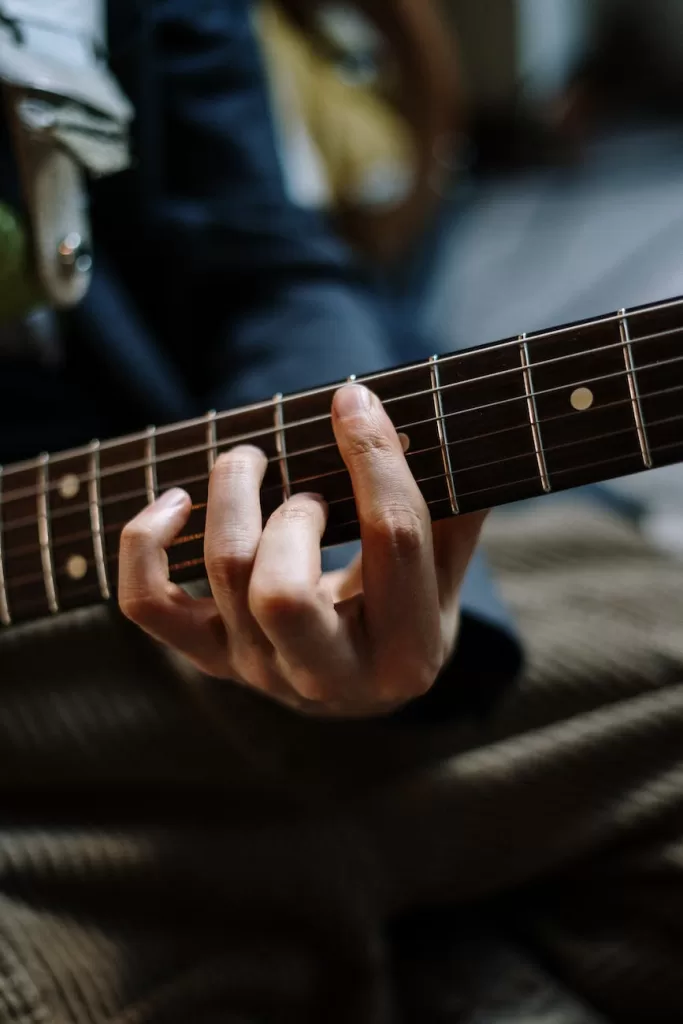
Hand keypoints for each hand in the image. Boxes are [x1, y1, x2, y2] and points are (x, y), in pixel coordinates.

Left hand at [118, 385, 486, 717]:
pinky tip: (175, 500)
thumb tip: (454, 422)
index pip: (394, 541)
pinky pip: (148, 604)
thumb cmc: (407, 608)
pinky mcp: (211, 658)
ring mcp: (262, 672)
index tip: (356, 400)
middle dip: (292, 515)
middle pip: (282, 593)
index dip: (375, 458)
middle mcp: (331, 677)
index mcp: (409, 652)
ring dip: (233, 496)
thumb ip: (456, 507)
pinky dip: (145, 543)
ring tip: (252, 464)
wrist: (358, 678)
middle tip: (307, 489)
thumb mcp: (446, 570)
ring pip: (223, 573)